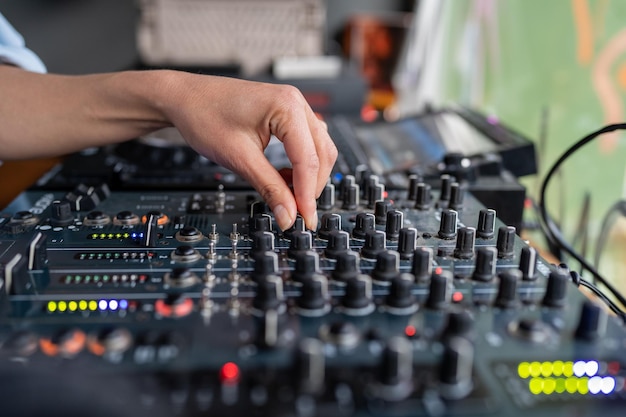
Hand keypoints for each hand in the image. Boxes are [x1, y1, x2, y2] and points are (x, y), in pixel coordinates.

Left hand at [164, 73, 336, 230]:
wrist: (183, 97)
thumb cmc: (203, 115)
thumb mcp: (239, 158)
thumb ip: (269, 188)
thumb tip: (288, 215)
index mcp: (287, 107)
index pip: (309, 160)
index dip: (308, 195)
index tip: (305, 220)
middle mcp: (296, 102)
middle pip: (322, 154)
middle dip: (312, 186)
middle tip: (297, 213)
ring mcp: (293, 106)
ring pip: (318, 149)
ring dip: (308, 176)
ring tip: (287, 195)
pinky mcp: (286, 114)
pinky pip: (306, 143)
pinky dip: (300, 164)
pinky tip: (283, 177)